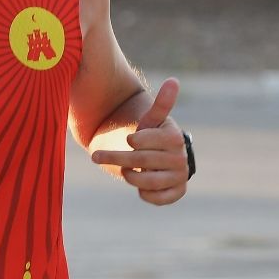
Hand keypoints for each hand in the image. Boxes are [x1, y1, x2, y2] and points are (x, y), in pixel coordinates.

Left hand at [90, 78, 188, 205]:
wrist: (154, 157)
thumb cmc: (148, 135)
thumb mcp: (151, 119)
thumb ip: (162, 103)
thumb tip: (174, 80)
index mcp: (175, 137)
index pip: (145, 141)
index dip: (133, 141)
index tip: (129, 139)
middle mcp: (181, 158)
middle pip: (141, 160)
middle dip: (117, 158)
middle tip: (97, 157)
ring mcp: (180, 176)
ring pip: (148, 181)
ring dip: (129, 176)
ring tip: (124, 171)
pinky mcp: (177, 192)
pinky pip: (160, 198)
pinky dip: (146, 194)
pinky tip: (140, 186)